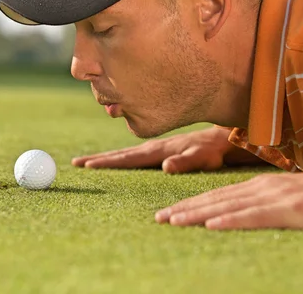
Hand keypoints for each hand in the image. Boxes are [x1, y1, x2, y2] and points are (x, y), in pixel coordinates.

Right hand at [72, 127, 256, 173]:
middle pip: (121, 154)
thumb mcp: (205, 157)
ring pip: (126, 153)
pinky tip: (117, 160)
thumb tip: (166, 168)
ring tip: (88, 162)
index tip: (85, 165)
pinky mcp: (162, 147)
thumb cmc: (218, 149)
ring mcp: (157, 146)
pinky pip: (136, 152)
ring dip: (106, 157)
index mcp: (160, 150)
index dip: (106, 163)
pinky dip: (120, 156)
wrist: (227, 133)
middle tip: (74, 164)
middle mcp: (154, 147)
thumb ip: (187, 162)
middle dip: (98, 159)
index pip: (127, 158)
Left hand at [155, 164, 302, 229]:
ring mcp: (275, 197)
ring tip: (172, 221)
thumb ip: (267, 202)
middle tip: (158, 218)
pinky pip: (254, 216)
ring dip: (197, 214)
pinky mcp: (290, 208)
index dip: (192, 203)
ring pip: (227, 206)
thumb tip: (245, 213)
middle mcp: (262, 187)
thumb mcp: (291, 196)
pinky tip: (211, 224)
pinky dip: (230, 220)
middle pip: (215, 199)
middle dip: (184, 208)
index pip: (219, 195)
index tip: (170, 212)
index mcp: (262, 184)